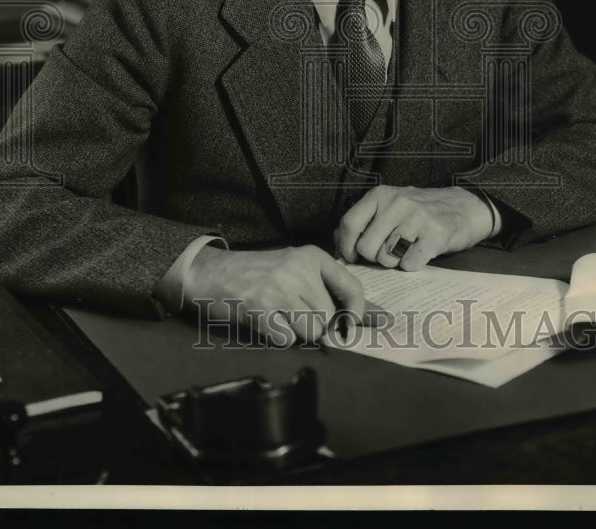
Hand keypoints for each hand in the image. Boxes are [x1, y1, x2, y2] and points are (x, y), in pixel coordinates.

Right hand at [181, 244, 366, 345]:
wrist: (214, 273)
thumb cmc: (262, 275)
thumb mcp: (298, 271)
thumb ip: (334, 292)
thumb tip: (380, 318)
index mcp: (312, 256)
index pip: (352, 287)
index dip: (357, 313)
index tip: (351, 326)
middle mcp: (298, 269)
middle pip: (329, 317)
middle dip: (316, 324)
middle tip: (293, 312)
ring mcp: (279, 288)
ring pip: (312, 330)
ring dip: (298, 332)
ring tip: (279, 315)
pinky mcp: (261, 309)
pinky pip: (288, 339)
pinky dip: (279, 337)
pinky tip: (266, 322)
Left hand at [335, 185, 494, 269]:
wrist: (465, 207)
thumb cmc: (420, 212)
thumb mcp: (389, 207)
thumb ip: (363, 221)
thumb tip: (337, 241)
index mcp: (380, 195)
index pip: (349, 224)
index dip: (346, 247)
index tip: (353, 258)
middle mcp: (396, 203)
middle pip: (366, 247)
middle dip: (373, 258)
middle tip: (388, 252)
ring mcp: (417, 218)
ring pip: (386, 258)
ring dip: (394, 262)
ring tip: (405, 250)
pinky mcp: (436, 234)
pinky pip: (409, 264)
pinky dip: (411, 265)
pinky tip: (419, 254)